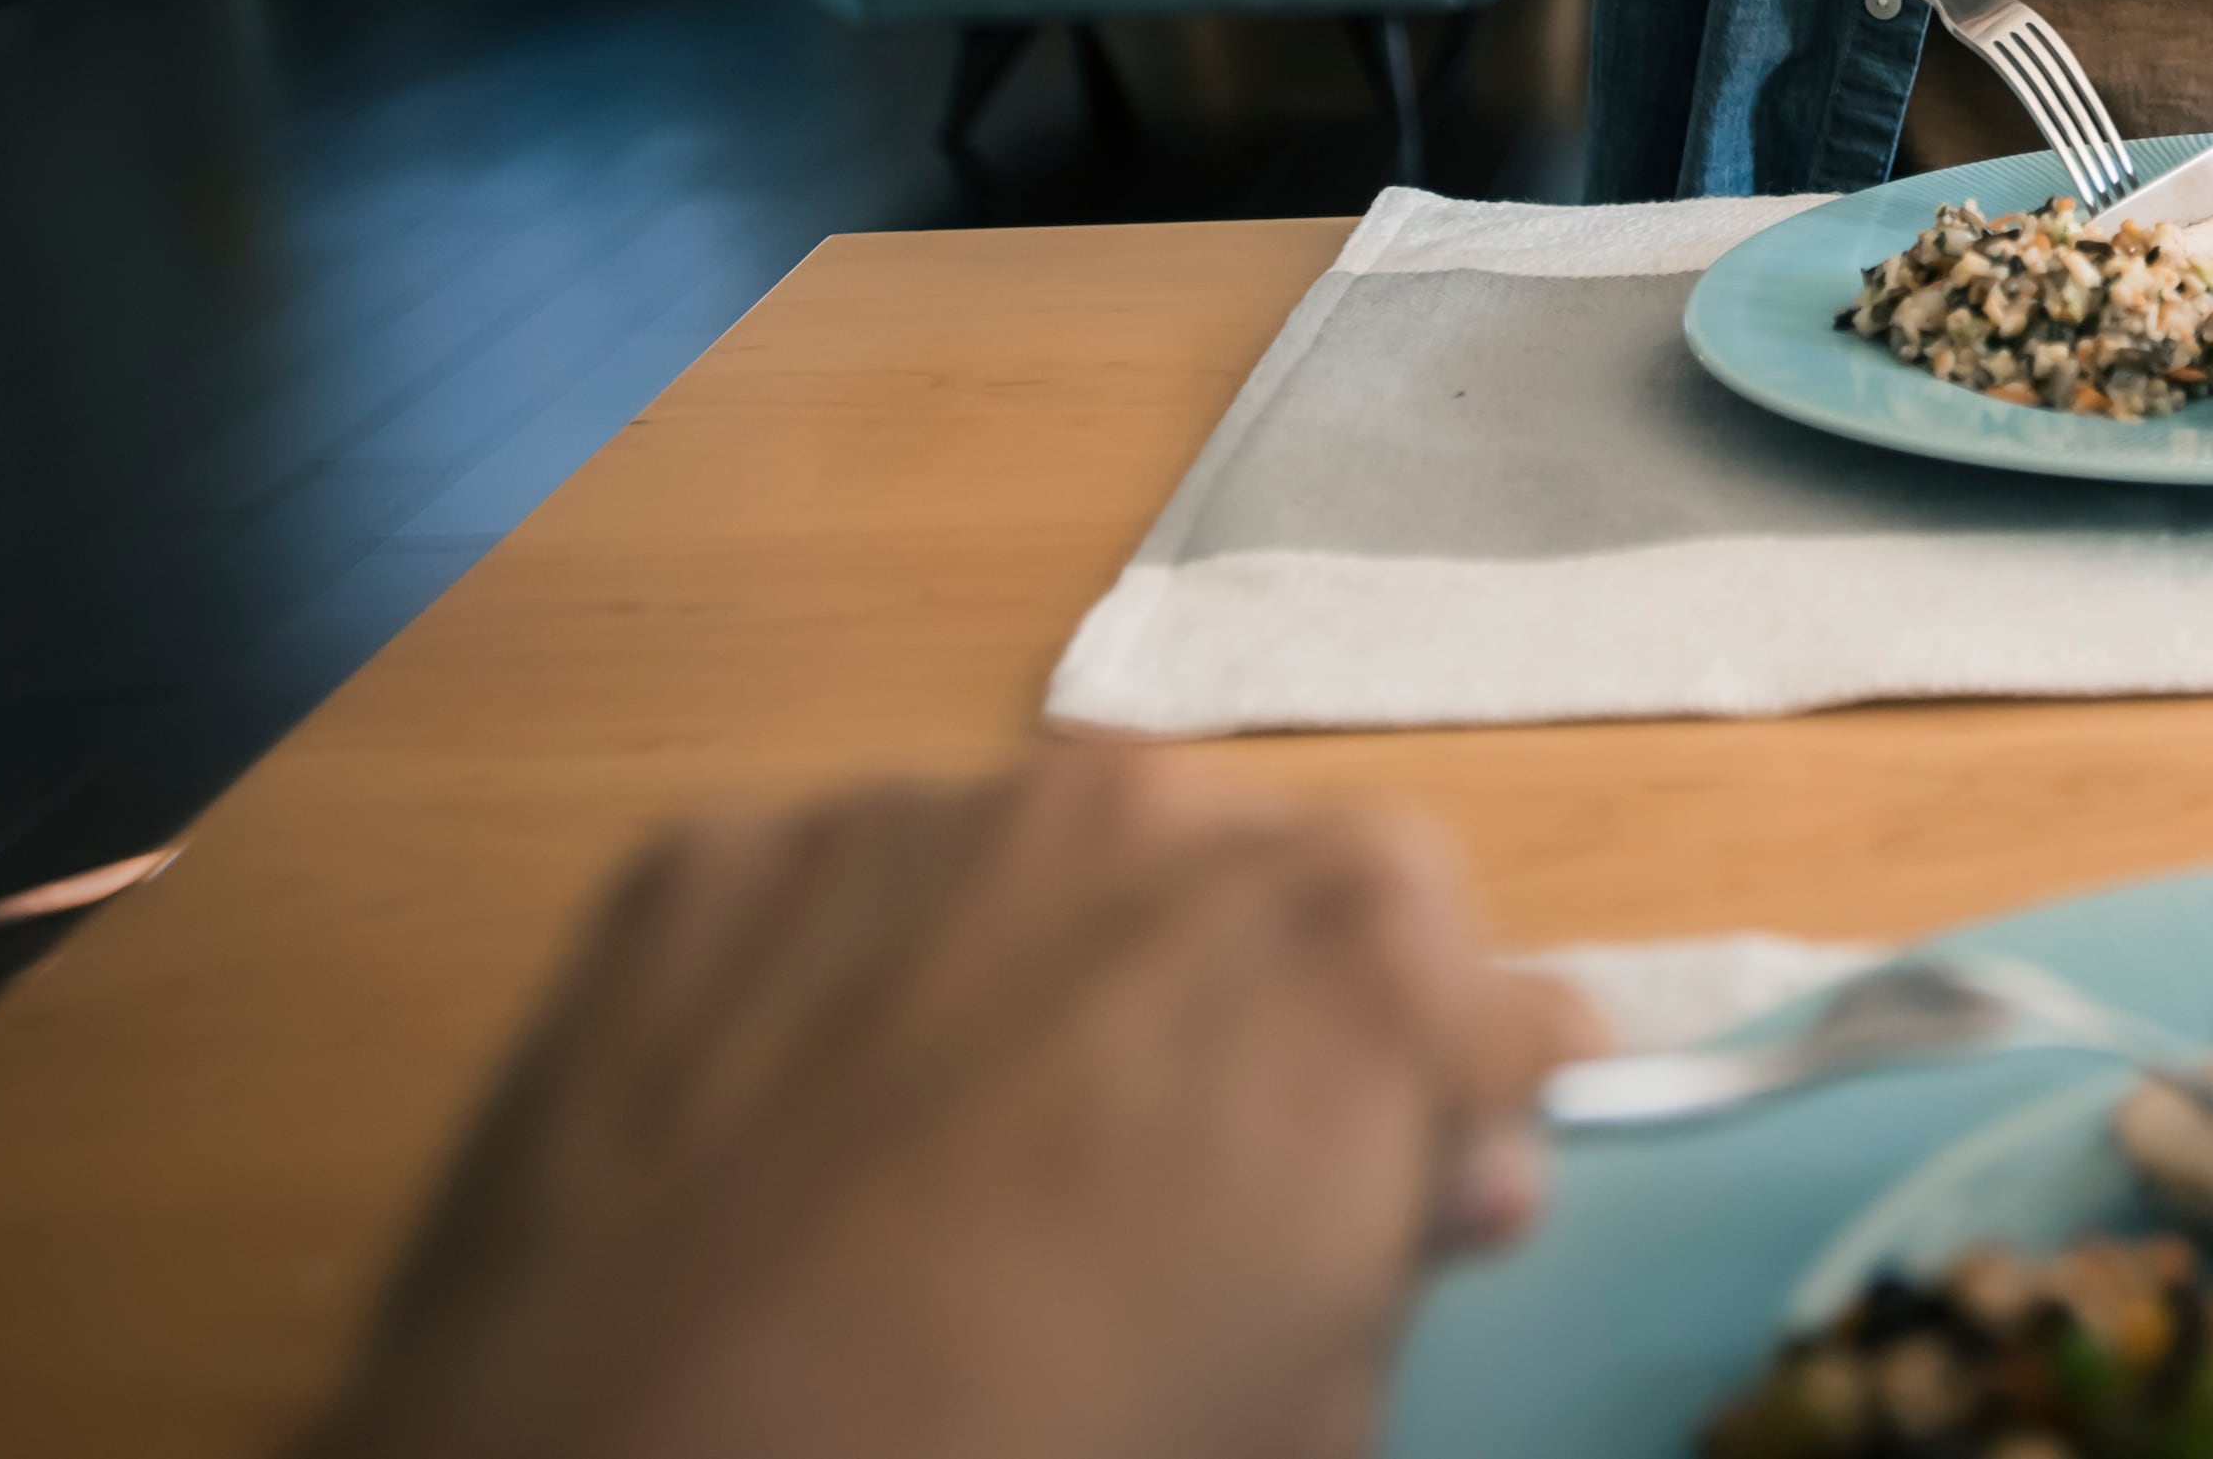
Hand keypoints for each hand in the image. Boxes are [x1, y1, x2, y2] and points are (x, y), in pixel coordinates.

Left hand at [296, 748, 1596, 1458]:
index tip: (1425, 1186)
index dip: (1463, 1108)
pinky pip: (841, 906)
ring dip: (1048, 983)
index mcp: (1359, 950)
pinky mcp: (716, 860)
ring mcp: (920, 818)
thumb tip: (1440, 1173)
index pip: (1497, 1000)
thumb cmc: (1039, 1458)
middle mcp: (1157, 817)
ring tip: (960, 1178)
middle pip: (1271, 899)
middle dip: (1254, 1021)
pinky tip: (796, 1159)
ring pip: (1047, 873)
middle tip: (1173, 1197)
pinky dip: (843, 999)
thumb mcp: (1308, 1412)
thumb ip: (1398, 1251)